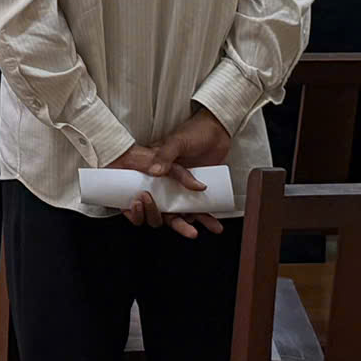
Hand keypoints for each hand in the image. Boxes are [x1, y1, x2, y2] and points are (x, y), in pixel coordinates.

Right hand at [107, 107, 231, 237]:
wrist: (216, 129)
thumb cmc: (191, 132)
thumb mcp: (176, 142)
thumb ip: (165, 156)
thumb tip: (154, 172)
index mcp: (155, 173)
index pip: (145, 198)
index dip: (144, 210)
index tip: (153, 212)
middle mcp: (166, 184)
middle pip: (164, 211)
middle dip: (175, 223)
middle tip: (187, 227)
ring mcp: (182, 188)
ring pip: (181, 212)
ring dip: (191, 224)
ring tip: (201, 231)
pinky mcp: (197, 189)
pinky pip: (198, 207)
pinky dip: (203, 216)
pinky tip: (212, 222)